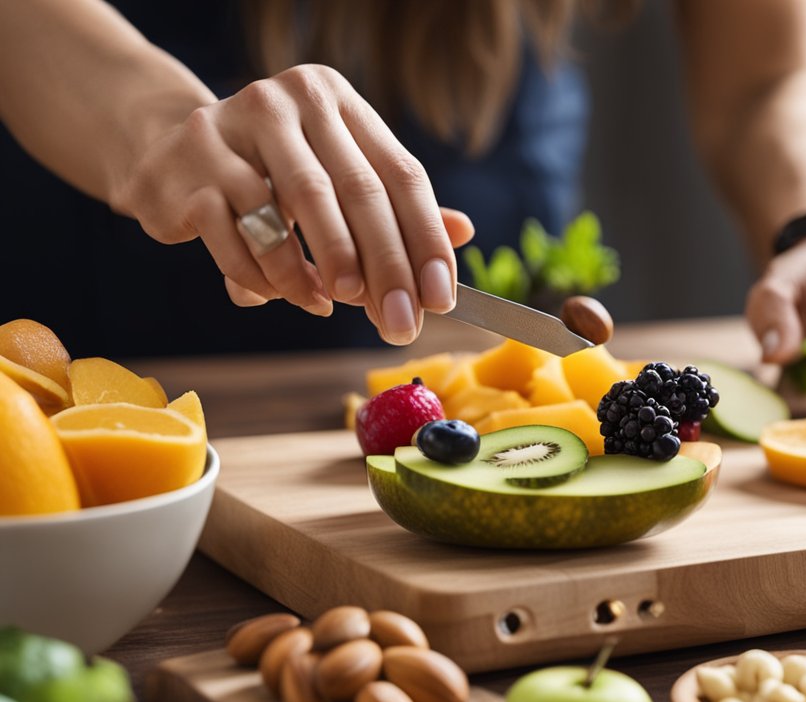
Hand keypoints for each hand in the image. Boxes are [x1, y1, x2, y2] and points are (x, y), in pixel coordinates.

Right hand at [110, 64, 473, 344]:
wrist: (168, 150)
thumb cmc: (270, 173)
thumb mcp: (335, 177)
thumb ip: (393, 205)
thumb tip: (464, 232)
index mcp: (337, 101)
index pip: (400, 174)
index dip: (426, 240)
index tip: (441, 299)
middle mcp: (289, 102)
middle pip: (355, 192)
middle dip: (385, 268)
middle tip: (399, 323)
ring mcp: (233, 128)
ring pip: (295, 209)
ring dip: (321, 272)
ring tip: (336, 305)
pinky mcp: (189, 166)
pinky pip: (240, 235)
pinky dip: (272, 278)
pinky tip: (293, 297)